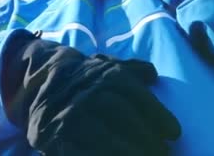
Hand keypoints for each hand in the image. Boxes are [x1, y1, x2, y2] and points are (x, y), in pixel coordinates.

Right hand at [1, 30, 180, 155]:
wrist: (39, 82)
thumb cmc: (84, 79)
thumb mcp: (105, 66)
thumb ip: (131, 70)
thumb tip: (152, 73)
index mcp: (106, 75)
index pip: (135, 95)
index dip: (158, 115)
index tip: (174, 133)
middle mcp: (89, 92)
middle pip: (121, 114)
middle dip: (146, 137)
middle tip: (163, 152)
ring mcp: (71, 114)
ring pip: (103, 135)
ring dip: (128, 150)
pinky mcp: (56, 135)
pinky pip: (81, 149)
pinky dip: (102, 154)